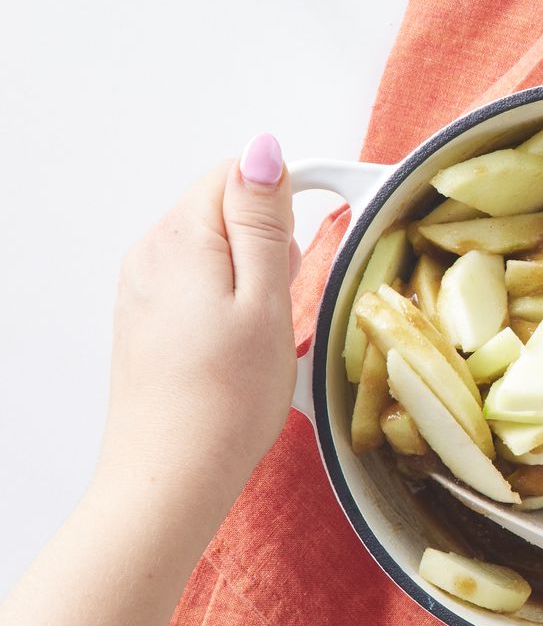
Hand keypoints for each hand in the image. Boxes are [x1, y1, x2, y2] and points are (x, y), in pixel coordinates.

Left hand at [97, 135, 298, 503]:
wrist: (173, 474)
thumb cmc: (226, 399)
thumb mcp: (265, 300)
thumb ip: (263, 220)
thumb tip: (264, 151)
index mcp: (181, 236)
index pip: (238, 172)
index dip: (286, 196)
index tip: (315, 241)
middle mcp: (150, 251)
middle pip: (224, 207)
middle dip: (269, 238)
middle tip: (286, 299)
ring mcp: (143, 285)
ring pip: (213, 244)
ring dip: (251, 271)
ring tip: (265, 328)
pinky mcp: (146, 317)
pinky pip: (197, 280)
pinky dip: (229, 298)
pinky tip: (241, 342)